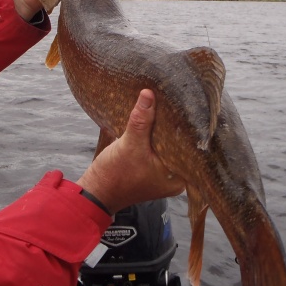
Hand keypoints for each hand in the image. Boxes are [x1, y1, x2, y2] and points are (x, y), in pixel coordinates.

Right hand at [77, 90, 185, 213]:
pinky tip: (153, 119)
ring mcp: (164, 173)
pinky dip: (155, 135)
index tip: (184, 104)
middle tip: (174, 100)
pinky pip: (159, 148)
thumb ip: (141, 120)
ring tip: (164, 105)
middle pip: (179, 144)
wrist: (96, 192)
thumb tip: (148, 93)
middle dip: (174, 125)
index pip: (189, 146)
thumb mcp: (129, 145)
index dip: (186, 125)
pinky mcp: (153, 168)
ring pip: (168, 144)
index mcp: (178, 177)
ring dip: (162, 128)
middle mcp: (176, 177)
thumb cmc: (114, 175)